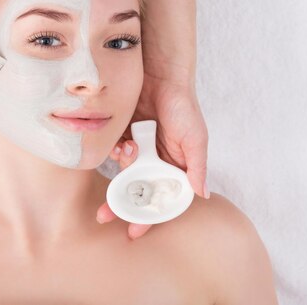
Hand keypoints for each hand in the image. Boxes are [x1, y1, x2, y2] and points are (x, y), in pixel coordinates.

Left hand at [95, 74, 208, 239]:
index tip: (134, 231)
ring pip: (123, 172)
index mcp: (175, 167)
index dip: (149, 216)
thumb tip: (202, 195)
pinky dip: (115, 151)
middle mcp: (156, 162)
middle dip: (120, 204)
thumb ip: (197, 168)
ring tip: (129, 151)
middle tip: (104, 215)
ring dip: (122, 169)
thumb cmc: (184, 106)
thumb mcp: (196, 138)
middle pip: (136, 191)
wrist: (160, 75)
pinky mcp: (123, 136)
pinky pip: (114, 152)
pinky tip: (122, 142)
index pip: (160, 198)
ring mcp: (139, 149)